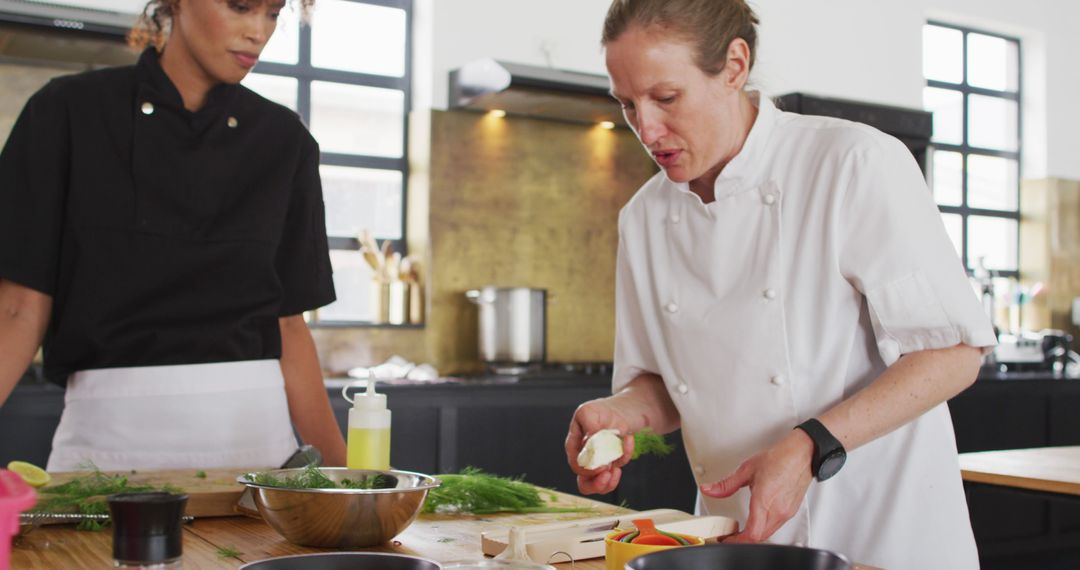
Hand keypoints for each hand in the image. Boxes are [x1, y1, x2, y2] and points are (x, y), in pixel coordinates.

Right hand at [564, 398, 634, 494]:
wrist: (622, 409)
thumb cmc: (602, 410)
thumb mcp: (590, 412)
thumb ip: (588, 428)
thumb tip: (589, 443)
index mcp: (574, 444)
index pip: (575, 463)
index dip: (586, 469)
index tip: (601, 466)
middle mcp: (585, 457)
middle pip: (583, 482)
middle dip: (596, 484)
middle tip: (608, 474)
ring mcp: (599, 462)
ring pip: (599, 484)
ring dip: (609, 482)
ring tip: (617, 469)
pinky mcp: (612, 463)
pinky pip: (616, 471)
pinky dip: (624, 457)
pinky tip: (627, 441)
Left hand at [699, 429, 814, 542]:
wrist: (802, 454)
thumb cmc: (780, 459)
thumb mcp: (746, 470)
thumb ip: (726, 484)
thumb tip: (709, 490)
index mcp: (764, 501)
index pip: (752, 534)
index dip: (737, 541)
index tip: (726, 539)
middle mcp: (778, 510)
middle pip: (759, 537)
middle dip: (743, 540)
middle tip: (730, 535)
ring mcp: (787, 513)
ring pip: (768, 533)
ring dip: (754, 534)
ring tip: (741, 529)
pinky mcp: (791, 511)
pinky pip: (776, 526)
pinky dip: (764, 527)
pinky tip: (757, 520)